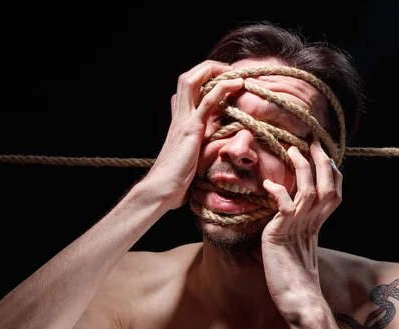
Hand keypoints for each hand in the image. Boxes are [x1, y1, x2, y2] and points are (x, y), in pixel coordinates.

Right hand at [143, 61, 243, 209]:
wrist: (162, 189)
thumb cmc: (176, 179)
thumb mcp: (191, 156)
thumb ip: (199, 146)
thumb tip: (214, 149)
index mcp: (179, 120)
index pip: (187, 89)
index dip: (203, 78)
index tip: (223, 78)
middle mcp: (179, 116)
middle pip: (188, 78)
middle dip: (208, 68)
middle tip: (229, 70)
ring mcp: (183, 120)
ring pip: (192, 81)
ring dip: (213, 70)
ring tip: (232, 71)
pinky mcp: (190, 129)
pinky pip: (206, 102)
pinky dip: (222, 88)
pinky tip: (237, 83)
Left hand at [260, 141, 342, 321]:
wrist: (299, 302)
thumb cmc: (295, 277)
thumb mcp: (296, 246)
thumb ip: (296, 228)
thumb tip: (288, 215)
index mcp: (317, 224)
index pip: (333, 191)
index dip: (330, 170)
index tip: (322, 151)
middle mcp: (313, 223)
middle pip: (327, 185)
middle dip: (321, 160)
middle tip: (312, 139)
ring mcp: (300, 228)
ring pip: (309, 191)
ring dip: (302, 168)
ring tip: (293, 150)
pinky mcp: (283, 235)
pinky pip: (285, 208)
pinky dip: (279, 193)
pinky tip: (269, 184)